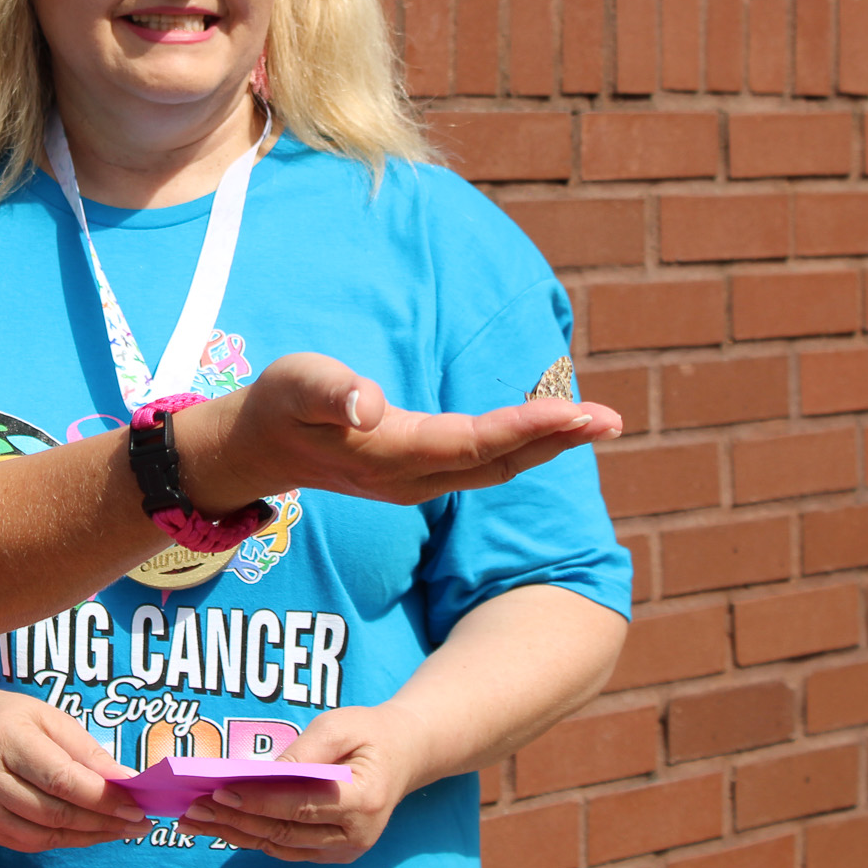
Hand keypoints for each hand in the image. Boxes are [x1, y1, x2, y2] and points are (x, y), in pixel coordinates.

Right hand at [0, 685, 153, 852]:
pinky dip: (65, 840)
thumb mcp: (46, 716)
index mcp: (7, 739)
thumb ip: (84, 749)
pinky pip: (31, 843)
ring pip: (45, 834)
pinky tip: (90, 832)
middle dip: (105, 821)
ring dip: (90, 835)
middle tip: (140, 821)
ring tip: (123, 830)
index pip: (62, 779)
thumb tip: (125, 780)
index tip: (137, 804)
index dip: (103, 797)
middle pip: (56, 812)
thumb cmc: (5, 719)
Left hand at [176, 703, 426, 862]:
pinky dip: (254, 837)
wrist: (404, 755)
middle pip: (285, 831)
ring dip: (237, 833)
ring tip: (197, 821)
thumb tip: (262, 773)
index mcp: (363, 799)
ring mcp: (346, 849)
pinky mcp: (334, 853)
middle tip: (194, 809)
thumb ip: (304, 750)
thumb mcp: (339, 725)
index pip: (300, 805)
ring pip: (282, 845)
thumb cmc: (368, 733)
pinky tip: (224, 825)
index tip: (220, 792)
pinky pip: (288, 848)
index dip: (258, 801)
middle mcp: (357, 834)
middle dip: (236, 820)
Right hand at [180, 352, 622, 511]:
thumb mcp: (295, 385)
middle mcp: (412, 478)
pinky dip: (519, 447)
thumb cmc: (278, 405)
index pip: (474, 443)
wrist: (256, 448)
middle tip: (611, 418)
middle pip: (499, 463)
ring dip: (546, 446)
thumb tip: (368, 405)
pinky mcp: (415, 476)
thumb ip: (331, 392)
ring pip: (496, 468)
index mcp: (392, 453)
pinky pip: (481, 465)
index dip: (528, 428)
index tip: (577, 409)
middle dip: (557, 440)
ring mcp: (415, 483)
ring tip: (594, 422)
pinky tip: (544, 429)